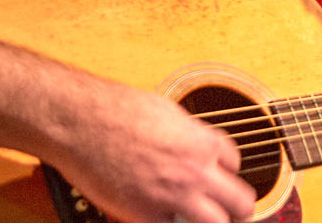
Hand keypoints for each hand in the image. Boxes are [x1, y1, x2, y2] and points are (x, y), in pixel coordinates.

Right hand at [39, 83, 256, 222]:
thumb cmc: (116, 109)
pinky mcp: (145, 215)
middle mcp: (195, 171)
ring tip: (208, 221)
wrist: (80, 122)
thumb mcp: (167, 112)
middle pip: (241, 201)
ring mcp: (173, 196)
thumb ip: (188, 134)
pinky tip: (166, 218)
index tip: (220, 174)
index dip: (227, 169)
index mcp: (203, 142)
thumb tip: (195, 142)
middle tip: (236, 212)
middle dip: (240, 208)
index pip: (235, 163)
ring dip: (215, 222)